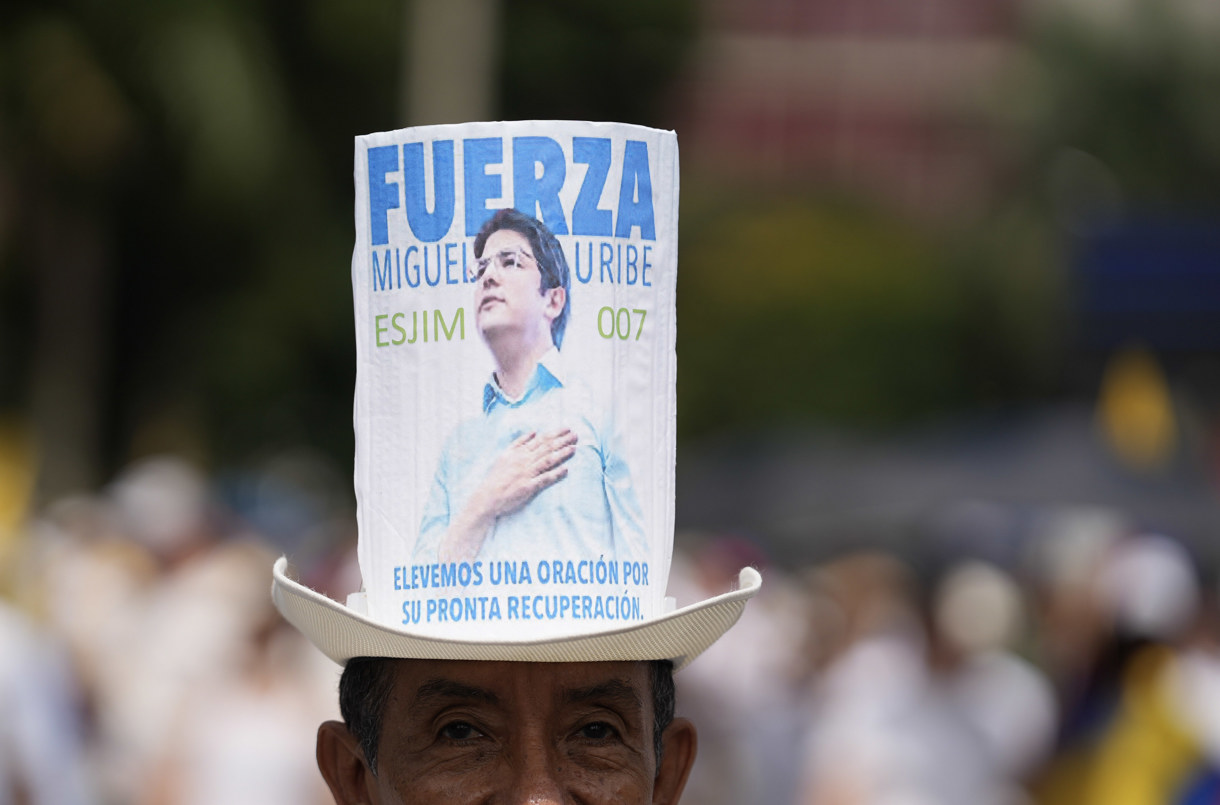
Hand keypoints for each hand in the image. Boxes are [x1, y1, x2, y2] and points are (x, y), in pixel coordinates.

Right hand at [439, 429, 576, 562]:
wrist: (488, 496)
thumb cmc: (496, 476)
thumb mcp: (505, 454)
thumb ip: (519, 442)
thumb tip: (534, 431)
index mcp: (519, 452)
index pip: (541, 440)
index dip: (555, 434)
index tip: (567, 429)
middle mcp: (524, 461)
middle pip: (546, 448)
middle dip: (562, 441)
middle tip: (576, 435)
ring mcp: (527, 474)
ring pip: (547, 461)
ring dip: (562, 454)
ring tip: (575, 448)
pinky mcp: (528, 487)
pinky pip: (544, 479)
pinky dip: (555, 474)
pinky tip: (566, 469)